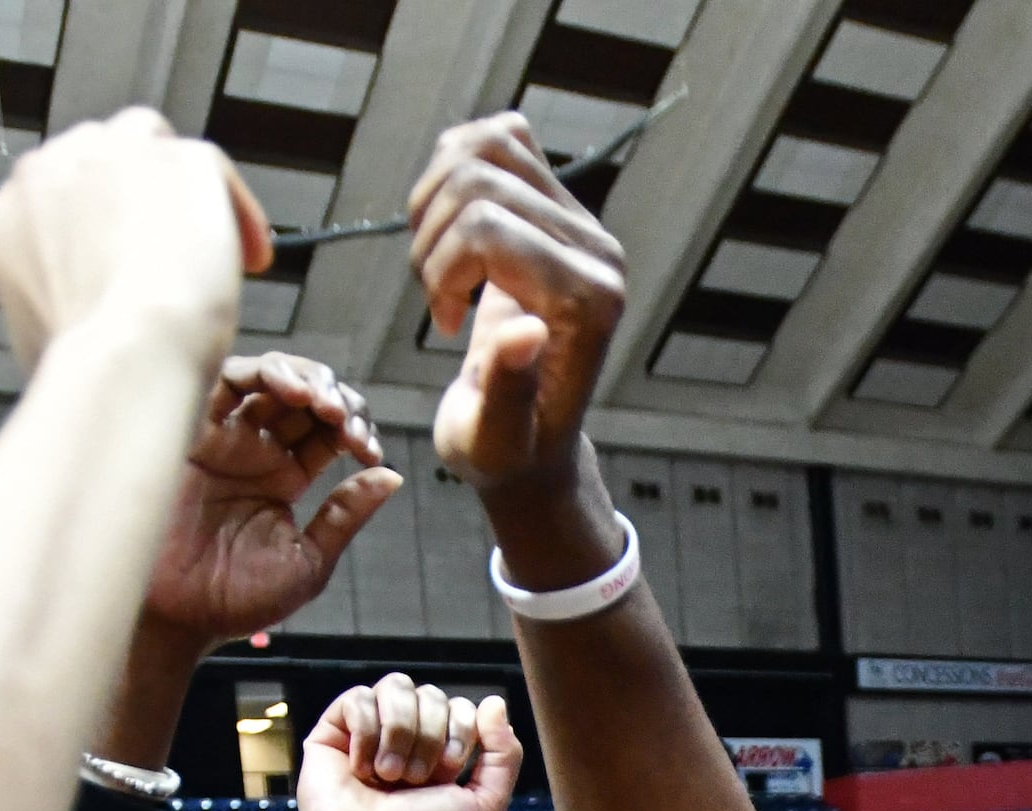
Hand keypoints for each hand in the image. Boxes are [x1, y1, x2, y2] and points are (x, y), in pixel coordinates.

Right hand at [0, 108, 267, 374]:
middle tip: (166, 256)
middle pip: (97, 165)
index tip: (121, 267)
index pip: (54, 201)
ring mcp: (111, 153)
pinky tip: (247, 257)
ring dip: (178, 192)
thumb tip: (72, 317)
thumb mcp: (35, 335)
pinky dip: (233, 208)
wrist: (125, 356)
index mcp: (6, 216)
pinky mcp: (177, 157)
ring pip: (152, 150)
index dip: (94, 231)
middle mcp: (48, 170)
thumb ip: (48, 296)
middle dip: (132, 203)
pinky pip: (210, 168)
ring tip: (208, 253)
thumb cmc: (85, 368)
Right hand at [143, 354, 396, 645]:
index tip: (369, 453)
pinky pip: (226, 380)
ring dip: (306, 380)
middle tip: (348, 422)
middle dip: (336, 398)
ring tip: (326, 405)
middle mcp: (253, 450)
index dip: (355, 428)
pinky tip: (295, 392)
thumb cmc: (236, 600)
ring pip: (269, 378)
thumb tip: (391, 476)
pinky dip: (264, 373)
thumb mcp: (308, 559)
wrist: (179, 617)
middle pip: (303, 396)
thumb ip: (345, 514)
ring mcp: (223, 438)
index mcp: (282, 477)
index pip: (327, 429)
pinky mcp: (192, 431)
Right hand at [299, 675, 522, 810]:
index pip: (462, 707)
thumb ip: (505, 755)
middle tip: (414, 780)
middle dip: (428, 737)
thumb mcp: (484, 806)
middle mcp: (409, 736)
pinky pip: (359, 697)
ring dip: (398, 733)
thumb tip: (495, 702)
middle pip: (432, 694)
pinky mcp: (335, 729)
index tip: (447, 772)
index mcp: (443, 751)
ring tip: (388, 775)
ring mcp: (372, 729)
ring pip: (396, 686)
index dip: (460, 732)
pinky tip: (361, 769)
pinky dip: (365, 734)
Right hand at [407, 116, 625, 534]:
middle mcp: (599, 250)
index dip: (440, 270)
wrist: (531, 442)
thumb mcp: (492, 442)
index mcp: (589, 301)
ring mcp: (582, 221)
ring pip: (483, 146)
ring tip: (442, 269)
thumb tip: (525, 329)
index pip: (484, 227)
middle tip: (439, 300)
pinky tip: (450, 233)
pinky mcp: (559, 206)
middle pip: (477, 179)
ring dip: (435, 204)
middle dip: (432, 240)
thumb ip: (507, 390)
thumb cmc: (505, 450)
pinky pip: (500, 138)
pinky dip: (452, 172)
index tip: (443, 325)